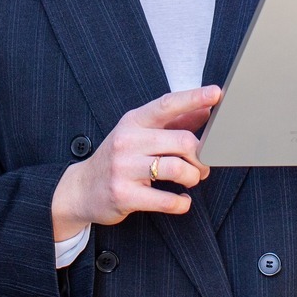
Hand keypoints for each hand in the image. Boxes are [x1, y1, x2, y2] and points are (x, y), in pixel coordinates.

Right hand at [51, 85, 219, 240]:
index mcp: (134, 121)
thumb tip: (205, 110)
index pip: (167, 104)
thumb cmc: (118, 157)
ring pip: (177, 169)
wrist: (80, 188)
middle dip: (201, 156)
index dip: (193, 98)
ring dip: (193, 177)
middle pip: (182, 141)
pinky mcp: (124, 195)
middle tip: (203, 165)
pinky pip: (166, 200)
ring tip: (192, 179)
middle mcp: (128, 140)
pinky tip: (182, 200)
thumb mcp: (140, 133)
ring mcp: (124, 168)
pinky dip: (181, 203)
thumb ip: (173, 122)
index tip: (216, 93)